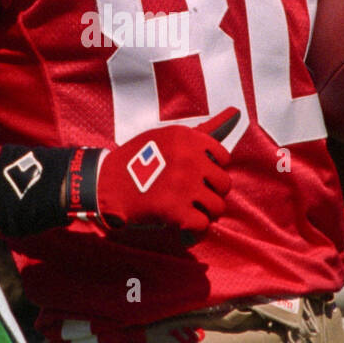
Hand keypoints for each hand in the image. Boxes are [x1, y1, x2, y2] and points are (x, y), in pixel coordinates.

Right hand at [94, 108, 237, 232]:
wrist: (106, 183)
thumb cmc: (141, 159)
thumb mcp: (170, 137)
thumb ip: (206, 130)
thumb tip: (237, 112)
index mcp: (189, 138)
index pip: (223, 158)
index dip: (210, 169)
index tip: (194, 173)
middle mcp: (189, 160)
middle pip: (224, 185)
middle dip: (210, 192)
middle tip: (190, 195)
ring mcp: (183, 186)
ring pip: (217, 207)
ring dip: (203, 212)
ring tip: (186, 210)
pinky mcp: (175, 210)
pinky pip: (202, 225)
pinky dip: (193, 230)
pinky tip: (180, 224)